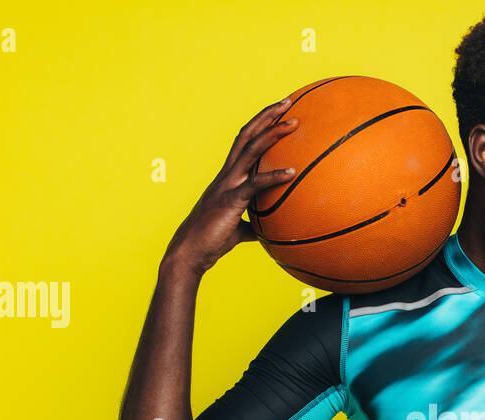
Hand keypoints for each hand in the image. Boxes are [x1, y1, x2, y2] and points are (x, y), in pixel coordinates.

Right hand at [163, 98, 299, 275]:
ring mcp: (227, 185)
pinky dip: (273, 176)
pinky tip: (291, 173)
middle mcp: (227, 174)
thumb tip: (272, 228)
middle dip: (267, 116)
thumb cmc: (213, 240)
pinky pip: (255, 185)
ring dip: (272, 134)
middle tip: (288, 102)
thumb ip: (255, 222)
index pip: (245, 142)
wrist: (191, 252)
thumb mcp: (239, 228)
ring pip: (250, 151)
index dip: (261, 124)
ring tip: (293, 124)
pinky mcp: (230, 200)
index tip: (279, 112)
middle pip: (247, 136)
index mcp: (229, 177)